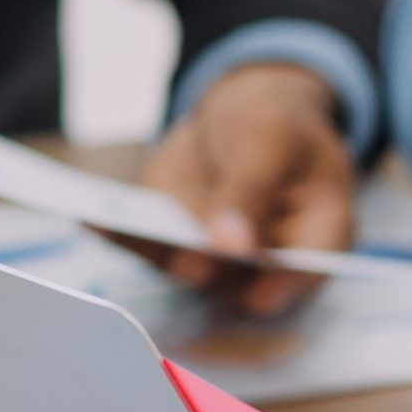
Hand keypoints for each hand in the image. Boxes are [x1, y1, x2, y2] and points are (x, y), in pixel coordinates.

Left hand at [139, 63, 356, 315]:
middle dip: (211, 272)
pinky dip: (119, 235)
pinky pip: (146, 248)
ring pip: (186, 271)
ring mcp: (218, 258)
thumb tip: (232, 245)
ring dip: (155, 255)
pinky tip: (94, 220)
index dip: (284, 286)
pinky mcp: (174, 245)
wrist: (243, 115)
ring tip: (121, 231)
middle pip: (240, 282)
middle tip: (188, 261)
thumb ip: (253, 189)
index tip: (258, 296)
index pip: (307, 270)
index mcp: (318, 233)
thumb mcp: (271, 138)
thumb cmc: (276, 123)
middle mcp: (267, 262)